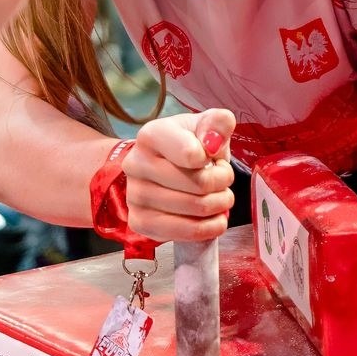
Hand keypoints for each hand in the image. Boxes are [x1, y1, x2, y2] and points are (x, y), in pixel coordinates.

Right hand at [124, 109, 236, 242]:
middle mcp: (136, 164)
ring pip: (195, 209)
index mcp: (152, 135)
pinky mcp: (138, 222)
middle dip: (222, 184)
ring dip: (219, 205)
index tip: (215, 159)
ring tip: (218, 197)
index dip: (215, 162)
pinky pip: (183, 233)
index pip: (191, 154)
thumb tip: (212, 142)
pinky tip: (213, 219)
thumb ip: (219, 122)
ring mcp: (134, 195)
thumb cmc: (189, 144)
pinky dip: (208, 228)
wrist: (162, 166)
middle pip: (199, 184)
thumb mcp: (207, 125)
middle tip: (222, 181)